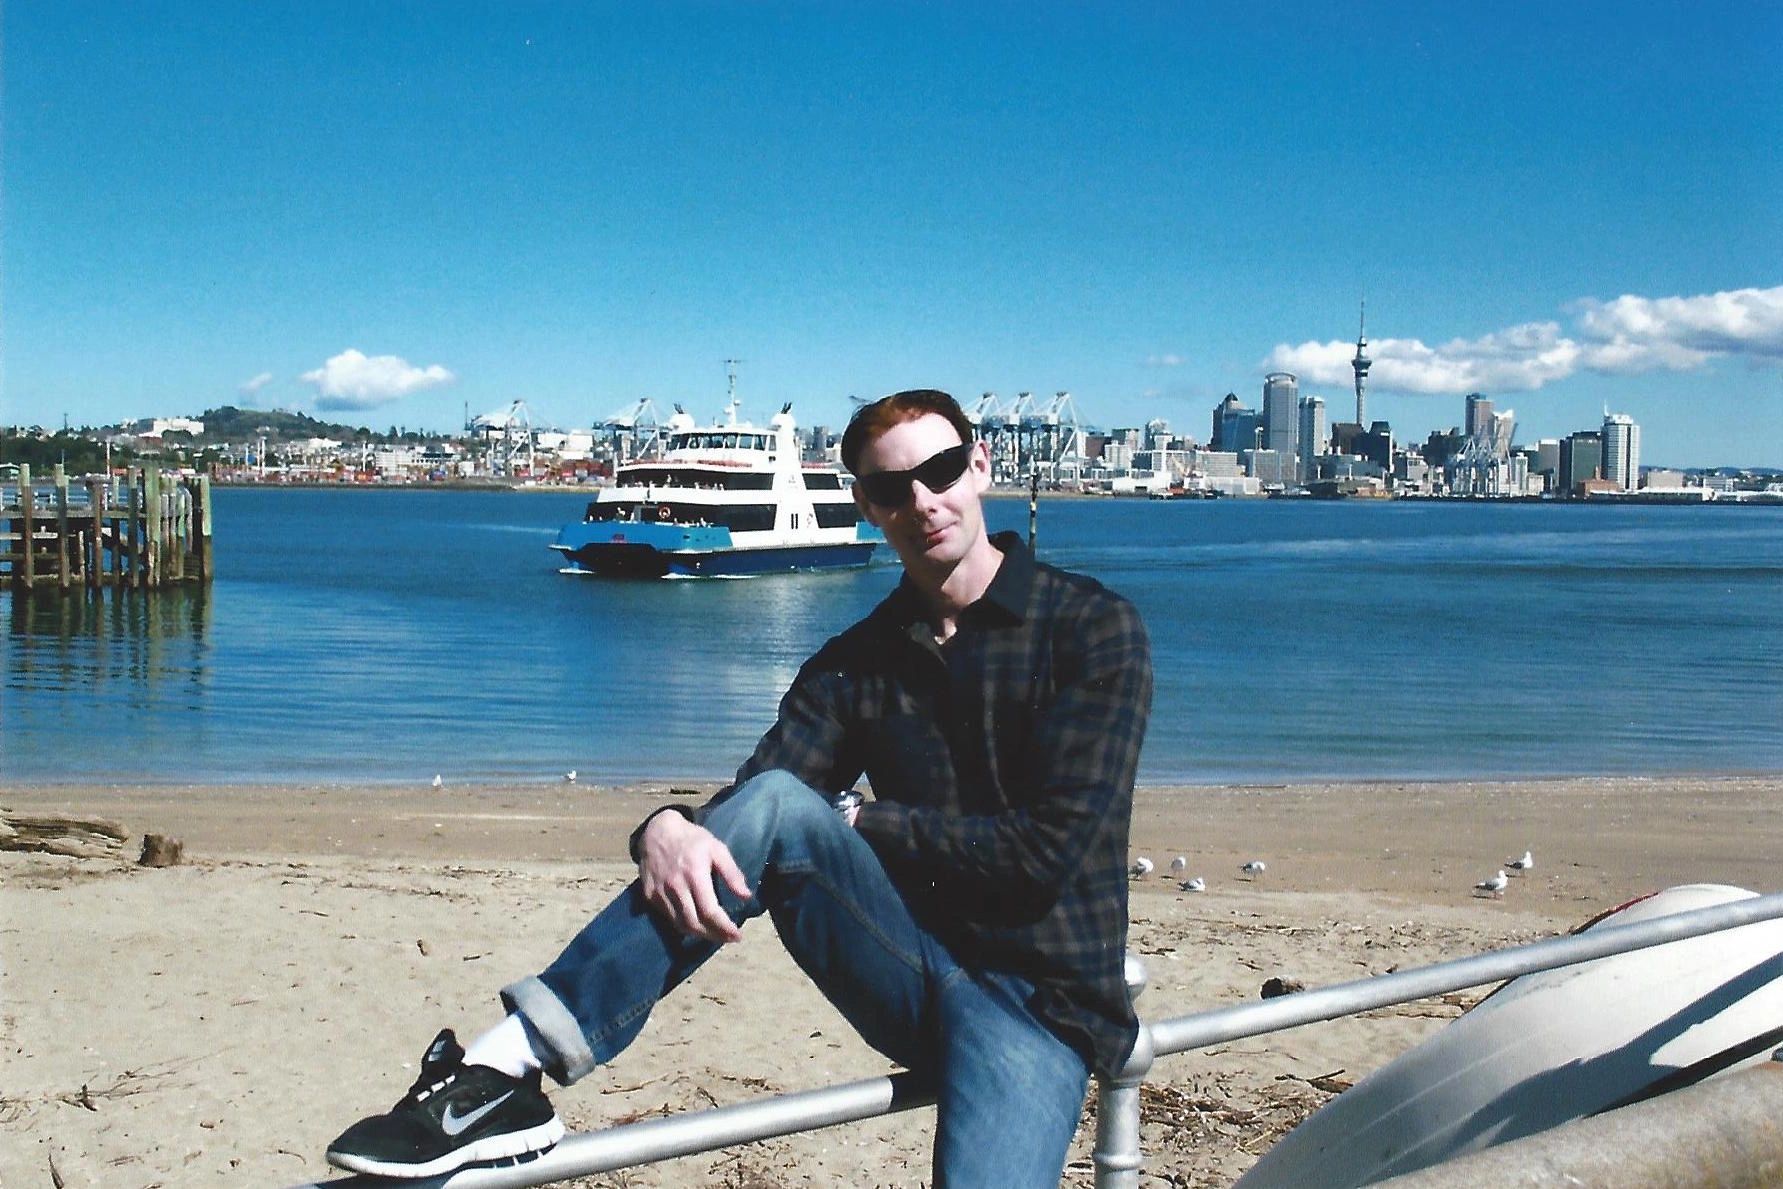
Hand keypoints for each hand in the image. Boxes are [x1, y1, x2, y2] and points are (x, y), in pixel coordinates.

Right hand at [637, 811, 752, 942]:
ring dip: (699, 934)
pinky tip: (695, 923)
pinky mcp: (649, 895)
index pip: (710, 911)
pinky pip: (668, 918)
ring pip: (679, 925)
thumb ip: (732, 873)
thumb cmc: (692, 839)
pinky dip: (683, 924)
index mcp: (694, 874)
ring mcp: (659, 893)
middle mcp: (675, 887)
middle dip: (714, 936)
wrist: (657, 831)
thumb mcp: (717, 849)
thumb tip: (747, 896)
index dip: (724, 928)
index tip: (738, 935)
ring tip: (714, 934)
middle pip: (694, 924)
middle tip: (728, 938)